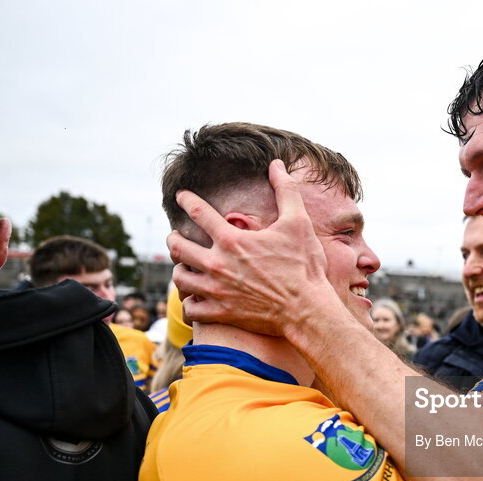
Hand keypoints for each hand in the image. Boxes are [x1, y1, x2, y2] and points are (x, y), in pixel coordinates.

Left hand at [167, 159, 332, 336]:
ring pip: (179, 277)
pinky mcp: (221, 313)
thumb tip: (277, 164)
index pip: (198, 212)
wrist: (308, 310)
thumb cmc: (305, 267)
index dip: (186, 200)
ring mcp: (217, 290)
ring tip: (184, 267)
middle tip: (177, 237)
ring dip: (179, 269)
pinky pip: (190, 309)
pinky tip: (195, 297)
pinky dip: (189, 302)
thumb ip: (286, 191)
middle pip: (177, 246)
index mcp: (233, 239)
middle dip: (174, 238)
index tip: (181, 197)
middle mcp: (218, 264)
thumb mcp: (299, 223)